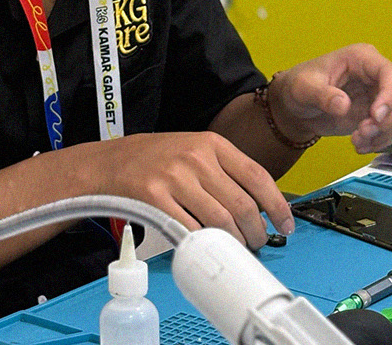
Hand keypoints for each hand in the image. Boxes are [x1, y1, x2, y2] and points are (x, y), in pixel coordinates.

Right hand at [73, 131, 293, 248]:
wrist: (106, 163)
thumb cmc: (153, 158)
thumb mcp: (194, 149)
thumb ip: (224, 169)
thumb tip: (260, 202)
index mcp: (212, 144)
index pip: (258, 177)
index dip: (277, 205)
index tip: (285, 223)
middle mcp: (196, 159)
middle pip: (241, 204)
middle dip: (256, 230)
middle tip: (258, 241)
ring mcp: (174, 178)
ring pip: (219, 220)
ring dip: (233, 241)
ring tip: (236, 247)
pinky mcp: (154, 198)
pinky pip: (188, 228)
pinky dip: (202, 242)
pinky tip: (207, 246)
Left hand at [269, 44, 391, 153]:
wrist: (296, 107)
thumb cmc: (299, 86)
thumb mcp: (304, 87)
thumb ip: (323, 95)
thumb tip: (343, 105)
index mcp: (362, 59)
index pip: (390, 73)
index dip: (390, 95)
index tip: (377, 117)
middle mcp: (377, 75)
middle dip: (391, 118)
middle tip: (366, 132)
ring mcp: (380, 95)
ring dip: (386, 132)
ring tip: (359, 140)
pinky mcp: (379, 114)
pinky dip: (382, 140)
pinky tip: (362, 145)